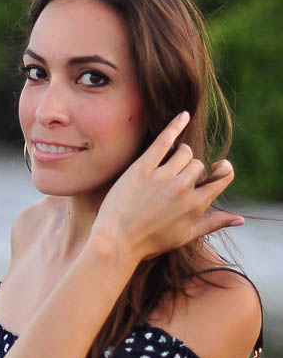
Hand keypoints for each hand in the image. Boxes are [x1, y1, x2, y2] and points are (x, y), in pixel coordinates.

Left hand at [90, 112, 242, 263]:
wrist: (116, 242)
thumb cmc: (151, 242)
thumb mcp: (186, 236)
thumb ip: (214, 223)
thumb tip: (241, 219)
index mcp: (196, 205)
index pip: (223, 177)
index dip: (222, 170)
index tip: (215, 168)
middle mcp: (183, 188)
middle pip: (198, 164)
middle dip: (190, 169)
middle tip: (172, 181)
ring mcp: (163, 177)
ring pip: (184, 151)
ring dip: (179, 155)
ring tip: (167, 166)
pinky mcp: (142, 167)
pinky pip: (164, 139)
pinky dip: (175, 125)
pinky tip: (183, 115)